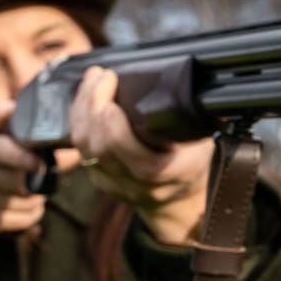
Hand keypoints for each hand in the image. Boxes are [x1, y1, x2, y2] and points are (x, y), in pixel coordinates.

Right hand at [0, 101, 44, 272]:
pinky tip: (31, 205)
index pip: (6, 152)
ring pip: (28, 201)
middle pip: (23, 179)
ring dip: (39, 196)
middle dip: (40, 177)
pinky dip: (34, 213)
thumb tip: (16, 105)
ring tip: (35, 187)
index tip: (41, 163)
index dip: (28, 159)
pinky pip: (24, 220)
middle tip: (43, 172)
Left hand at [69, 66, 213, 244]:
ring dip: (83, 108)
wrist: (177, 203)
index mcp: (170, 175)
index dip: (119, 133)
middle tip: (102, 77)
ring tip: (93, 79)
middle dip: (95, 107)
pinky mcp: (98, 179)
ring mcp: (114, 184)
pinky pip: (80, 149)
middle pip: (102, 149)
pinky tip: (85, 96)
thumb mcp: (202, 145)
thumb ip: (194, 121)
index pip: (139, 162)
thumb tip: (198, 85)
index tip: (114, 102)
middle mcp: (138, 184)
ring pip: (85, 148)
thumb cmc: (192, 165)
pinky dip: (78, 119)